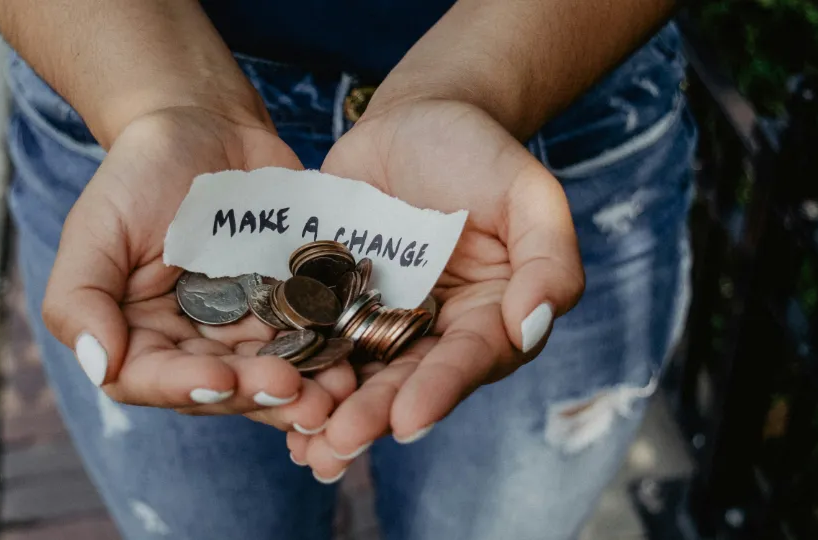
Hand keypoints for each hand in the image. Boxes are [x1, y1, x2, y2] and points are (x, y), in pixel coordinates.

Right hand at [41, 107, 356, 431]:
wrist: (206, 126)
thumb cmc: (139, 174)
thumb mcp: (96, 227)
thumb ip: (79, 298)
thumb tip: (99, 365)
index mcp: (138, 335)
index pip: (152, 379)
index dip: (187, 387)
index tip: (222, 379)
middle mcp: (192, 344)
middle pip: (222, 388)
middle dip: (258, 394)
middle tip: (295, 391)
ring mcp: (245, 329)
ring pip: (272, 375)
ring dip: (304, 391)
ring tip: (335, 393)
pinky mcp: (290, 308)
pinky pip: (312, 340)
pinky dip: (331, 354)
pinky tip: (354, 360)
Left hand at [287, 100, 584, 479]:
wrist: (416, 118)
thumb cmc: (481, 152)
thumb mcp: (529, 193)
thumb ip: (548, 259)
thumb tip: (532, 326)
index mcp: (489, 318)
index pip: (468, 360)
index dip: (440, 390)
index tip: (409, 420)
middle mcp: (435, 332)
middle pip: (406, 381)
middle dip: (374, 415)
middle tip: (339, 444)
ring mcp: (380, 319)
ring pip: (357, 374)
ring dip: (330, 412)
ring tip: (303, 446)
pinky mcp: (333, 302)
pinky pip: (313, 339)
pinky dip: (295, 369)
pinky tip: (268, 399)